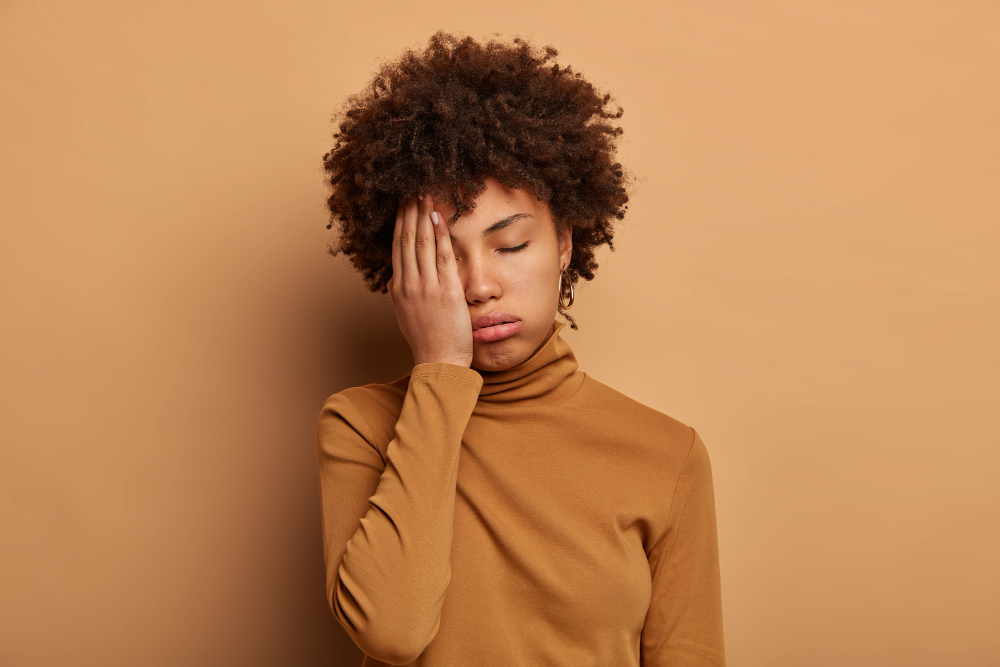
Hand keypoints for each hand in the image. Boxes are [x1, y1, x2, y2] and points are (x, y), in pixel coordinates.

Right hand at [386, 193, 472, 367]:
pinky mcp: (446, 291)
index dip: (400, 223)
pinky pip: (442, 256)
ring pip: (421, 243)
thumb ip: (403, 294)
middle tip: (412, 190)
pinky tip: (439, 217)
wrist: (439, 362)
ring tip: (424, 195)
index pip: (397, 248)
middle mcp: (408, 285)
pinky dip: (440, 234)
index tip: (402, 205)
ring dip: (423, 216)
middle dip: (409, 213)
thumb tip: (399, 280)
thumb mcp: (406, 315)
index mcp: (398, 289)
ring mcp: (426, 287)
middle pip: (406, 240)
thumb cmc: (427, 341)